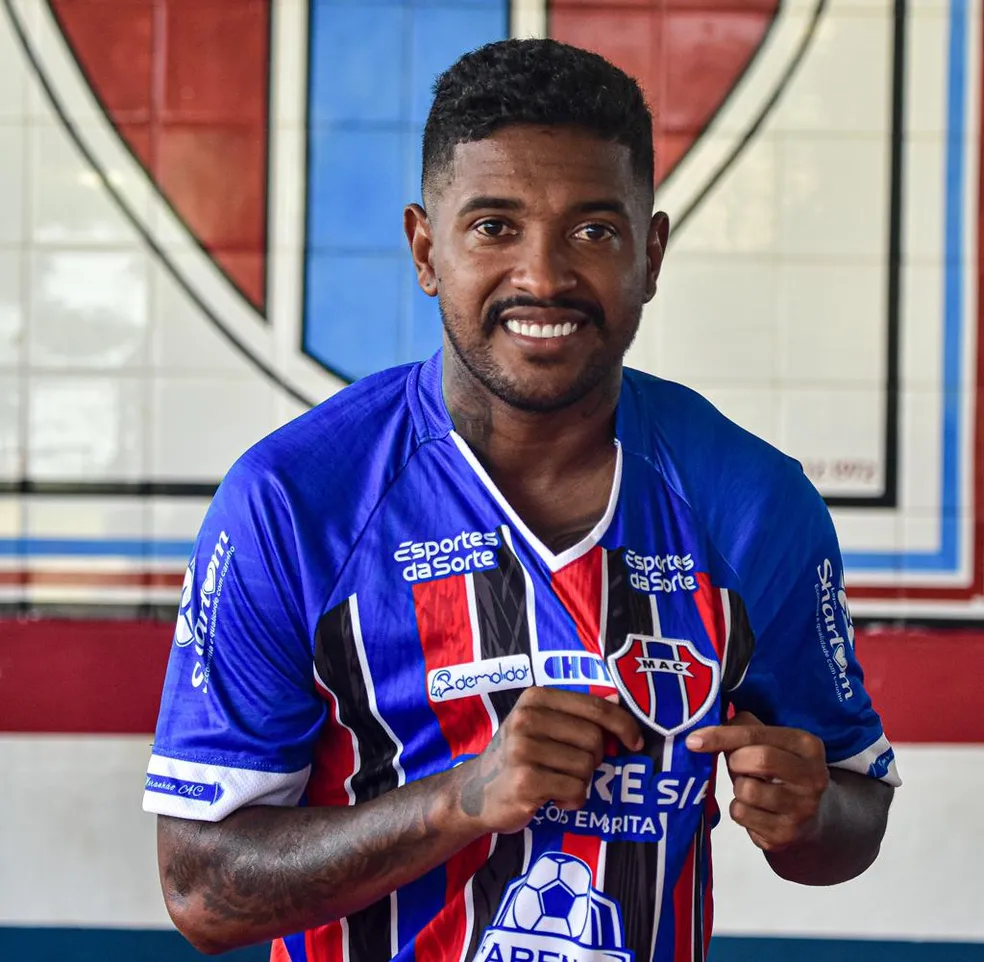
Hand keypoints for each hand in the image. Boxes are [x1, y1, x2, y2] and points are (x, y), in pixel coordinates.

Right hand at [454, 687, 643, 834]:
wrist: (474, 792)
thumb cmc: (517, 756)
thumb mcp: (540, 725)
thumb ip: (575, 712)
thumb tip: (617, 697)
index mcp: (535, 698)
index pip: (594, 707)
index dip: (623, 725)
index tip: (635, 742)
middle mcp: (527, 719)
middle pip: (594, 739)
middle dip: (593, 760)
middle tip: (571, 769)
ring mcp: (523, 749)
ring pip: (586, 768)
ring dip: (580, 782)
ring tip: (556, 783)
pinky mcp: (526, 781)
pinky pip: (576, 791)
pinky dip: (572, 801)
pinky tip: (552, 799)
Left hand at [685, 711, 828, 850]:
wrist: (809, 817)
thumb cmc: (777, 770)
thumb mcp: (769, 742)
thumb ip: (743, 728)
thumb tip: (706, 726)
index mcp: (807, 745)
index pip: (757, 734)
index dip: (722, 735)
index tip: (694, 740)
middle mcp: (812, 777)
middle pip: (759, 759)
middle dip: (736, 761)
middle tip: (736, 765)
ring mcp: (802, 809)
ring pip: (747, 790)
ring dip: (738, 787)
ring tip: (751, 787)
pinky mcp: (785, 834)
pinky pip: (742, 815)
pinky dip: (738, 809)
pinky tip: (755, 809)